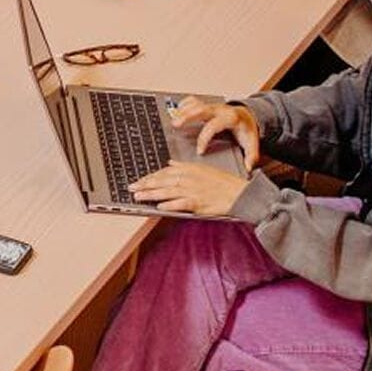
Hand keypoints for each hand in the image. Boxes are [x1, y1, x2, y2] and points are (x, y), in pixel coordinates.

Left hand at [130, 161, 248, 219]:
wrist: (239, 193)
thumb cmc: (223, 183)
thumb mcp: (203, 168)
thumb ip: (184, 166)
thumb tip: (170, 163)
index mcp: (190, 169)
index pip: (165, 172)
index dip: (150, 176)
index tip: (139, 180)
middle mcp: (189, 178)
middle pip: (162, 181)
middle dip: (145, 184)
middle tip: (132, 188)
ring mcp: (193, 190)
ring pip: (167, 192)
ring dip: (151, 194)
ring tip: (139, 197)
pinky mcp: (198, 202)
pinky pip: (180, 203)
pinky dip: (169, 205)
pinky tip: (159, 207)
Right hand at [169, 96, 259, 168]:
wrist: (247, 116)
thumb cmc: (246, 129)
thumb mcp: (252, 143)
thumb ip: (251, 156)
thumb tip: (248, 167)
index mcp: (230, 118)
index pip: (214, 126)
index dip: (205, 138)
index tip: (200, 150)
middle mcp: (220, 110)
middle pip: (201, 109)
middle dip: (187, 116)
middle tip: (176, 124)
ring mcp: (212, 106)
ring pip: (195, 104)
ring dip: (183, 111)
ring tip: (172, 120)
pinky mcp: (206, 106)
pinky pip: (193, 101)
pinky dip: (184, 105)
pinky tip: (176, 112)